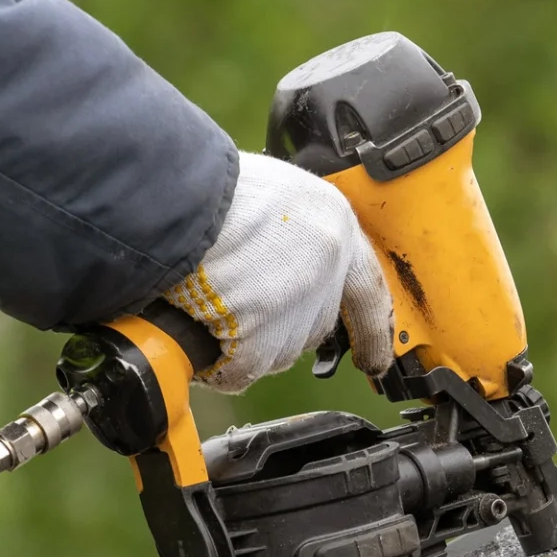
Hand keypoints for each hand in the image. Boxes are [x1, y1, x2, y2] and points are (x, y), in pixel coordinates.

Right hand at [165, 151, 393, 392]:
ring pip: (279, 352)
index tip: (377, 357)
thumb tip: (279, 263)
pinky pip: (243, 369)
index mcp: (333, 223)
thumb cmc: (210, 187)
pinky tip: (198, 334)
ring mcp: (298, 301)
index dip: (372, 327)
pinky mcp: (262, 332)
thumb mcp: (273, 194)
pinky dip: (219, 364)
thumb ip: (291, 232)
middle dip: (278, 328)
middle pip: (313, 326)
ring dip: (243, 344)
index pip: (368, 289)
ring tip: (206, 307)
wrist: (178, 195)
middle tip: (237, 310)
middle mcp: (327, 264)